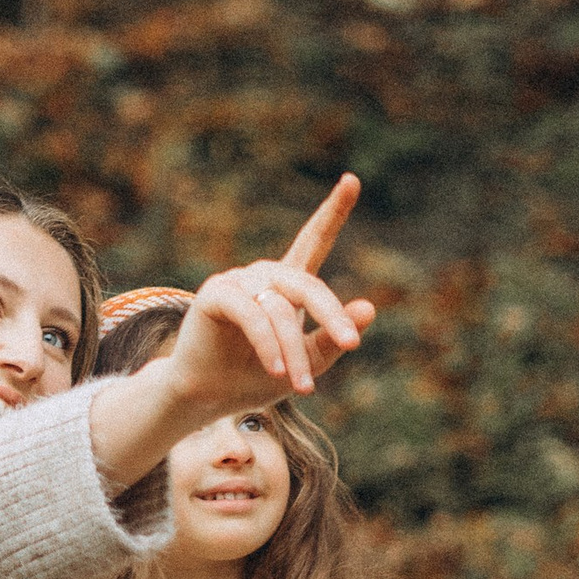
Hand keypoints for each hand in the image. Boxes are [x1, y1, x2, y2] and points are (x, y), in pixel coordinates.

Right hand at [156, 175, 375, 414]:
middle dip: (332, 315)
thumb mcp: (307, 363)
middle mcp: (264, 275)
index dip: (333, 211)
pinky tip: (275, 370)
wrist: (208, 397)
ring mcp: (239, 280)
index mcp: (288, 284)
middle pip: (308, 285)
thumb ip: (334, 338)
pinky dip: (268, 344)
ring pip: (281, 310)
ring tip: (303, 386)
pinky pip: (253, 316)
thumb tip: (370, 308)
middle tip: (351, 345)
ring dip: (294, 350)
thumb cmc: (255, 377)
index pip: (314, 240)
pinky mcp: (216, 294)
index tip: (352, 180)